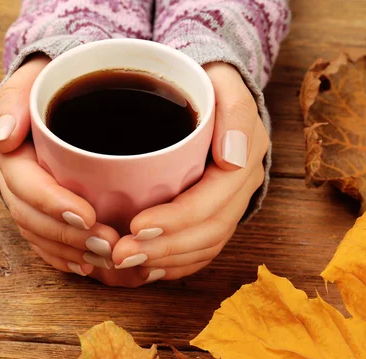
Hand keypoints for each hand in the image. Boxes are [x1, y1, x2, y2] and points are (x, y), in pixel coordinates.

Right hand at [0, 55, 121, 279]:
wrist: (58, 95)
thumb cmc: (51, 85)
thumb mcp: (34, 80)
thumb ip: (16, 101)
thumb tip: (1, 138)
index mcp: (12, 153)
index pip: (26, 184)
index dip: (53, 204)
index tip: (88, 215)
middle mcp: (16, 181)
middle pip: (33, 218)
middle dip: (69, 237)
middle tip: (109, 245)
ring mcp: (28, 200)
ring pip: (40, 235)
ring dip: (71, 252)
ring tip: (107, 260)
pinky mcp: (42, 211)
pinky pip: (45, 242)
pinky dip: (64, 258)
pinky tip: (88, 267)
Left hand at [111, 62, 269, 283]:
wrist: (213, 93)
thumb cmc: (209, 84)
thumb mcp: (224, 82)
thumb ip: (234, 113)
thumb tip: (231, 160)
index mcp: (244, 161)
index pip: (212, 201)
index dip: (177, 220)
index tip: (136, 226)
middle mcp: (242, 188)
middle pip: (209, 233)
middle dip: (165, 249)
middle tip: (121, 255)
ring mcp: (231, 204)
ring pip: (205, 247)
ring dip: (166, 262)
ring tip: (127, 265)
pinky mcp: (218, 212)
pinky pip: (203, 249)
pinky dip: (176, 264)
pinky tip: (149, 269)